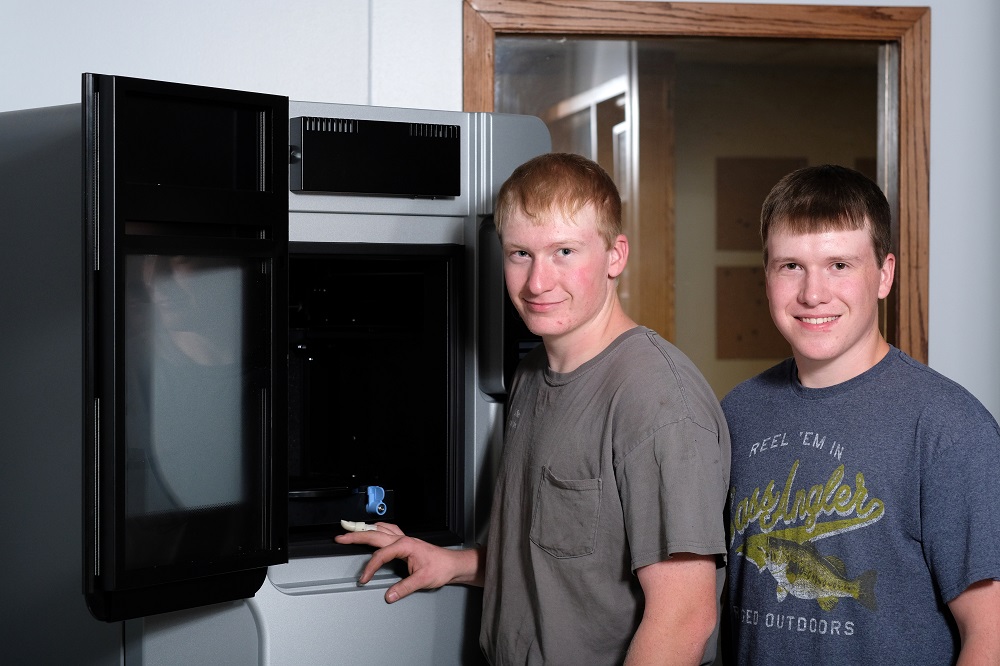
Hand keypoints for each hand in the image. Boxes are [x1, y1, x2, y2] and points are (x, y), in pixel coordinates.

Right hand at [334, 522, 482, 602]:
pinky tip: (373, 530)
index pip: (381, 556)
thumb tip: (389, 595)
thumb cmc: (441, 568)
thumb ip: (404, 588)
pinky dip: (377, 529)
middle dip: (356, 535)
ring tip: (351, 529)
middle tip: (340, 537)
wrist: (453, 564)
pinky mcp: (406, 541)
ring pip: (380, 529)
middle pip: (375, 534)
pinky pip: (388, 530)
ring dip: (365, 529)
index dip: (370, 568)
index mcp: (405, 545)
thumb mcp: (423, 580)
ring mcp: (404, 538)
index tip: (364, 579)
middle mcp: (403, 539)